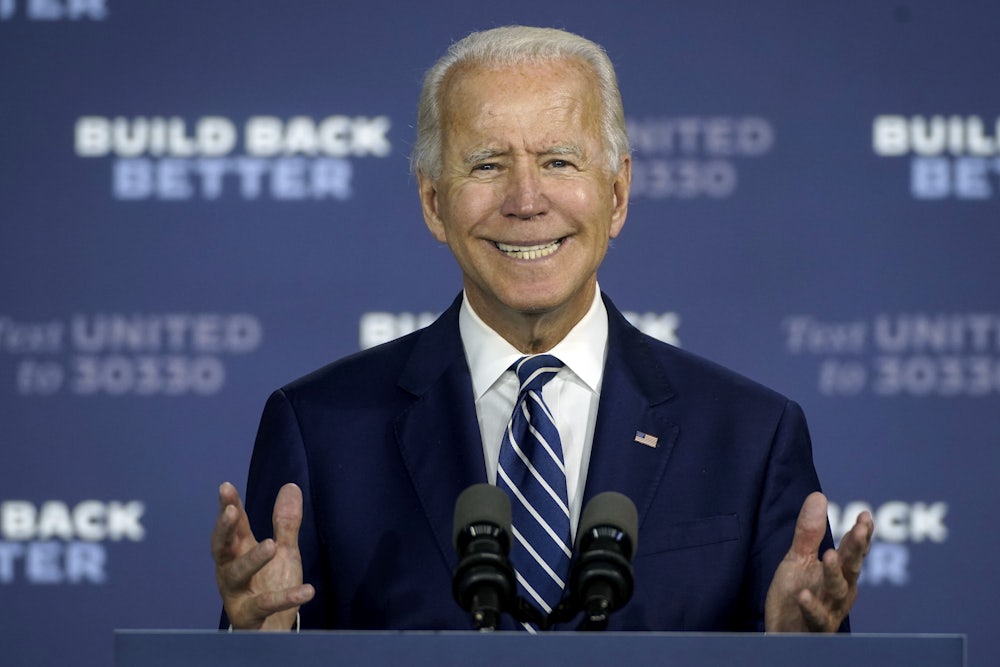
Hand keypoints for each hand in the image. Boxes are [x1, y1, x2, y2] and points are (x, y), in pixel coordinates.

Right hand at [211, 481, 314, 629]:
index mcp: (238, 551)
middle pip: (221, 548)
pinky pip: (265, 605)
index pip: (233, 526)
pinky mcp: (249, 615)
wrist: (271, 629)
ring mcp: (237, 594)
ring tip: (271, 545)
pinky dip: (286, 597)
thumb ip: (285, 523)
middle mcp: (231, 570)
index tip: (226, 487)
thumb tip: (291, 486)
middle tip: (231, 512)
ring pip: (236, 574)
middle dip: (224, 529)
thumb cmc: (271, 584)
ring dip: (252, 559)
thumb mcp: (284, 551)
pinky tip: (307, 591)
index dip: (229, 506)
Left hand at [764, 491, 873, 631]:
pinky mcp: (815, 626)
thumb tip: (819, 495)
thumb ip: (809, 532)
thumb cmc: (795, 594)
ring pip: (837, 591)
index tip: (865, 516)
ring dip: (834, 574)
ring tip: (829, 554)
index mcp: (841, 573)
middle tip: (860, 529)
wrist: (783, 632)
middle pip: (851, 567)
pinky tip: (804, 594)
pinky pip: (817, 617)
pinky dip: (812, 606)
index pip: (854, 550)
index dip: (861, 534)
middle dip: (856, 548)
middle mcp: (841, 591)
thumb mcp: (798, 558)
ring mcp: (830, 609)